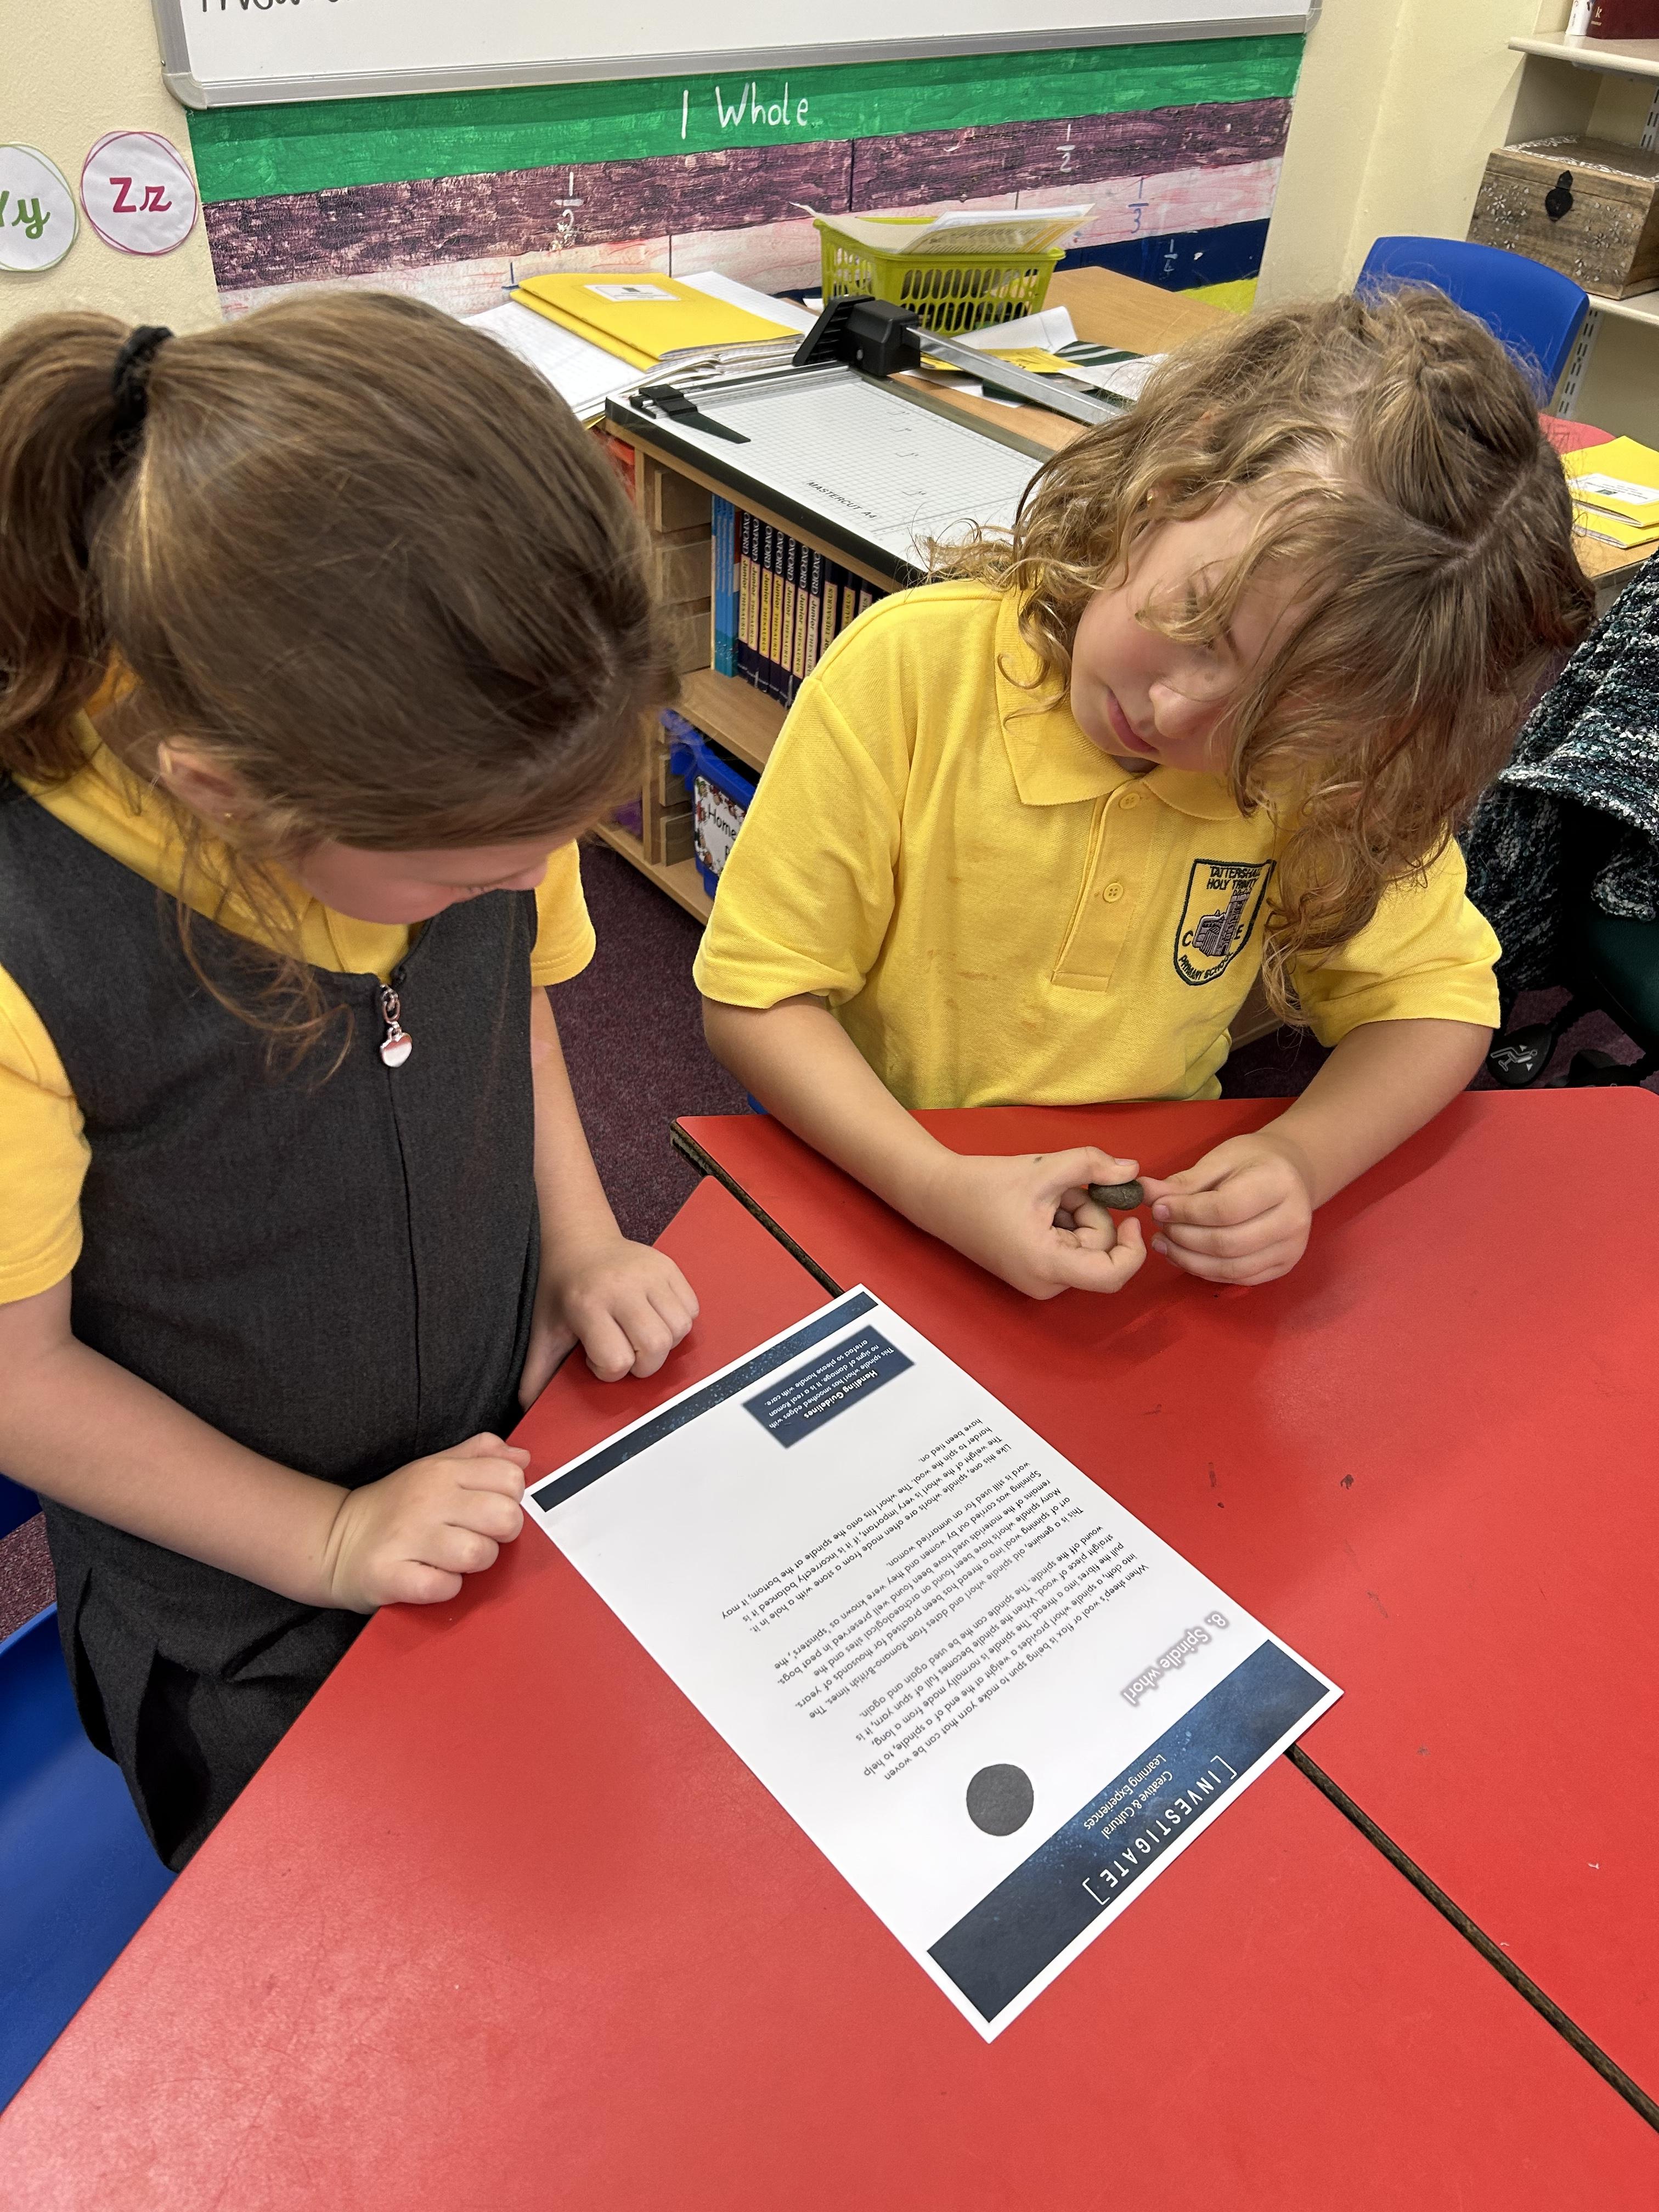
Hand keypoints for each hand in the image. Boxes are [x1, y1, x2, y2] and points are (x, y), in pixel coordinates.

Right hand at [320, 1433, 529, 1610]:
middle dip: (502, 1535)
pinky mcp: (391, 1575)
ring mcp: (408, 1538)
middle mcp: (428, 1500)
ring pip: (479, 1554)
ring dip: (475, 1564)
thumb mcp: (435, 1468)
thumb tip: (522, 1459)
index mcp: (443, 1471)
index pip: (511, 1479)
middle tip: (479, 1537)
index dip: (511, 1499)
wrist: (336, 1540)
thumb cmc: (397, 1507)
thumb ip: (480, 1457)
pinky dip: (446, 1588)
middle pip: (505, 1517)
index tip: (490, 1510)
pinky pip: (444, 1587)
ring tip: (454, 1559)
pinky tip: (434, 1578)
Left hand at [522, 1233, 698, 1398]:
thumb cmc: (562, 1288)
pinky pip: (691, 1309)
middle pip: (655, 1346)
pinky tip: (655, 1319)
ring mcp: (649, 1273)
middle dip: (644, 1364)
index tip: (596, 1359)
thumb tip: (525, 1407)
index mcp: (588, 1304)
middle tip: (625, 1353)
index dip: (609, 1371)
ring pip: (678, 1329)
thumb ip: (537, 1370)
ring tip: (641, 1336)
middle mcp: (622, 1286)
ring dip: (665, 1344)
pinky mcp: (668, 1267)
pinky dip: (678, 1322)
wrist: (578, 1240)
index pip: (617, 1361)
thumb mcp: (544, 1329)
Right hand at [918, 1147, 1146, 1299]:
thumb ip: (1093, 1166)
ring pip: (1084, 1247)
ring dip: (1075, 1215)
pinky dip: (1062, 1223)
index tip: (1130, 1215)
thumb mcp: (1045, 1168)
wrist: (938, 1196)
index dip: (1132, 1247)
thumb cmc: (984, 1185)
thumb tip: (1132, 1170)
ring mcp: (1038, 1281)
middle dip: (1089, 1212)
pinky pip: (1067, 1248)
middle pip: (1098, 1251)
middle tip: (1061, 1187)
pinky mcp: (1033, 1272)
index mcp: (1048, 1265)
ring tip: (1043, 1195)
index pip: (1113, 1275)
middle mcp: (1045, 1283)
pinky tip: (1037, 1207)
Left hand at [1138, 1131, 1315, 1286]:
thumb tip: (1145, 1193)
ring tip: (1164, 1243)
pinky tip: (1185, 1256)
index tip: (1157, 1208)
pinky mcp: (1284, 1266)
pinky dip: (1206, 1271)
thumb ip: (1185, 1182)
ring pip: (1231, 1267)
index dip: (1185, 1213)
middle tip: (1158, 1228)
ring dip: (1189, 1260)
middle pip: (1226, 1243)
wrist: (1292, 1174)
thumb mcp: (1220, 1159)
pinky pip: (1238, 1278)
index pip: (1224, 1208)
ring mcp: (1292, 1248)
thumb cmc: (1253, 1161)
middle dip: (1183, 1238)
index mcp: (1278, 1183)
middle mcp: (1293, 1219)